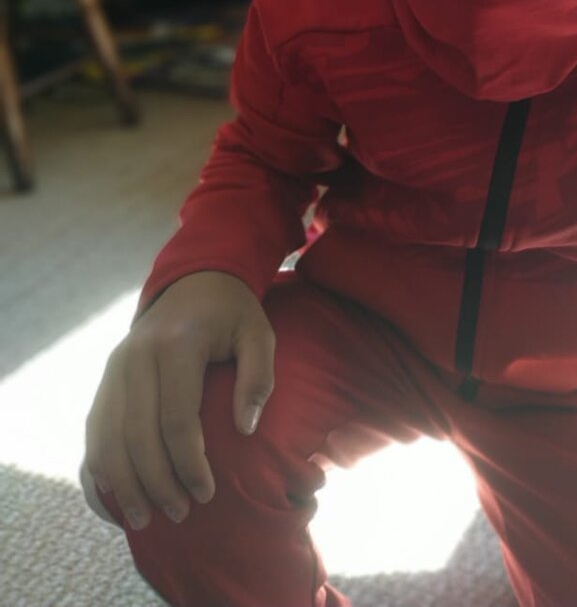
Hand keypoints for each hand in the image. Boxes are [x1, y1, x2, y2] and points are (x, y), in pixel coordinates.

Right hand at [83, 271, 274, 529]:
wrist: (194, 280)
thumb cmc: (232, 313)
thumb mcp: (259, 333)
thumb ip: (258, 378)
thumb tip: (245, 429)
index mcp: (176, 345)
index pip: (177, 419)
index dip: (189, 464)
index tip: (207, 493)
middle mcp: (136, 356)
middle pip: (137, 435)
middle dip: (156, 483)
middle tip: (180, 515)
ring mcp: (115, 366)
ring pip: (107, 437)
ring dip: (122, 484)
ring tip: (144, 518)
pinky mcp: (106, 376)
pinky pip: (95, 428)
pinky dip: (99, 466)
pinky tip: (112, 496)